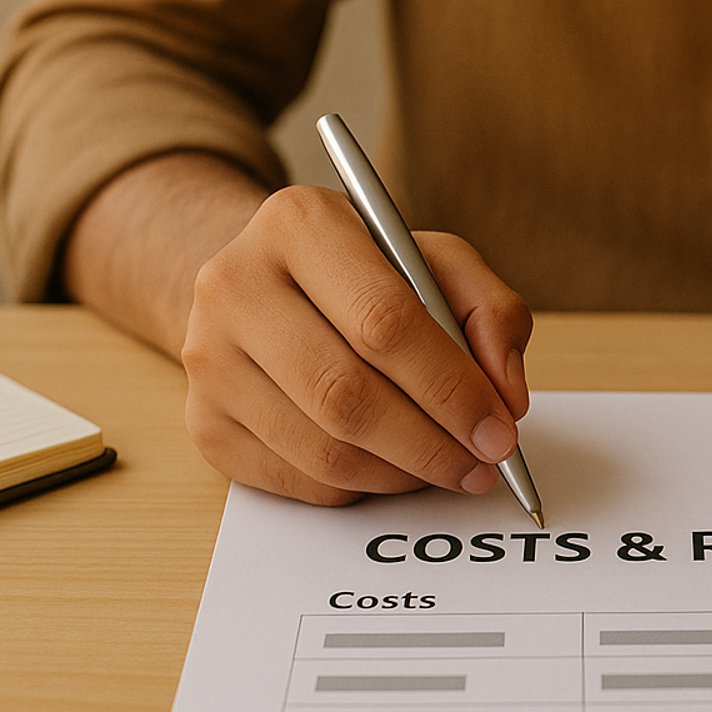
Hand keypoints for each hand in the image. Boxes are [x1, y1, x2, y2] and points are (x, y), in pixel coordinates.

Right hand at [181, 185, 532, 504]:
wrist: (265, 284)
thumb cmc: (364, 273)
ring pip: (324, 450)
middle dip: (432, 443)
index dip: (451, 387)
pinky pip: (300, 479)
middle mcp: (234, 285)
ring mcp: (208, 360)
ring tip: (448, 465)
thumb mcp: (436, 260)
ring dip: (403, 473)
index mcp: (298, 224)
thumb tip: (506, 395)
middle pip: (345, 395)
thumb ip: (490, 311)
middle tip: (483, 463)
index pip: (384, 321)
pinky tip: (393, 464)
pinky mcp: (204, 423)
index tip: (500, 427)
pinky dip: (363, 487)